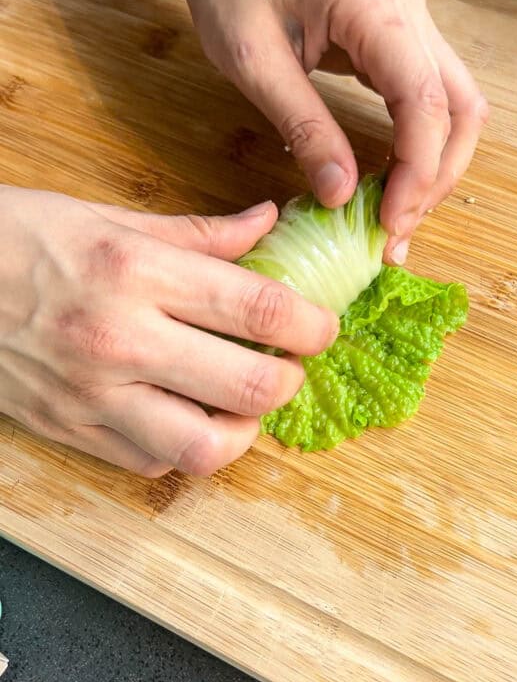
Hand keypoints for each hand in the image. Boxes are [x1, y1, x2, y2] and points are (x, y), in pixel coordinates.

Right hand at [0, 187, 337, 475]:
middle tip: (288, 363)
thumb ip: (198, 232)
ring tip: (241, 402)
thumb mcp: (106, 218)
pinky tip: (183, 413)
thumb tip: (267, 224)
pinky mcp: (70, 431)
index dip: (312, 325)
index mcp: (137, 272)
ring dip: (243, 430)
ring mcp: (93, 396)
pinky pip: (153, 463)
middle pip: (249, 388)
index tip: (320, 326)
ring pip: (205, 448)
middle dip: (290, 379)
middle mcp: (121, 340)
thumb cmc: (16, 239)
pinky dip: (185, 447)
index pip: (259, 310)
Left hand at [174, 0, 487, 265]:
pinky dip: (421, 146)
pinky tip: (394, 183)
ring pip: (456, 105)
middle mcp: (407, 3)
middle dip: (434, 179)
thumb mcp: (254, 65)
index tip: (390, 223)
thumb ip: (303, 128)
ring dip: (435, 168)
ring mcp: (413, 15)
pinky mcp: (404, 32)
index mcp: (369, 1)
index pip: (422, 99)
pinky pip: (431, 98)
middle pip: (458, 107)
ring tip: (398, 218)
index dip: (416, 170)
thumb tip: (341, 195)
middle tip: (396, 234)